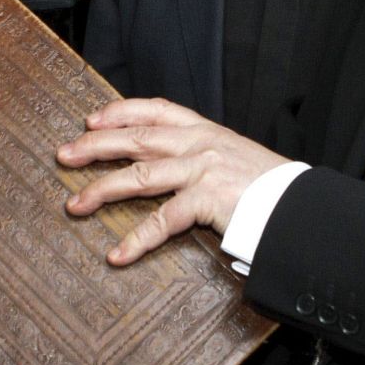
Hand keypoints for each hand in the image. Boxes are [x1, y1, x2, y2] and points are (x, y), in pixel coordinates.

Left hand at [59, 98, 287, 265]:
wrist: (300, 203)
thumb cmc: (269, 186)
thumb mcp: (234, 156)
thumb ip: (203, 154)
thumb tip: (170, 161)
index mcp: (205, 130)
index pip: (155, 110)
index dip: (120, 112)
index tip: (92, 119)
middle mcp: (200, 143)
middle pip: (136, 138)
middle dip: (95, 146)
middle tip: (64, 155)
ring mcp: (202, 169)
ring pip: (139, 175)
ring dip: (101, 190)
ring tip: (74, 205)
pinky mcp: (208, 198)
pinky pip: (163, 220)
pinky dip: (137, 239)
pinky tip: (117, 254)